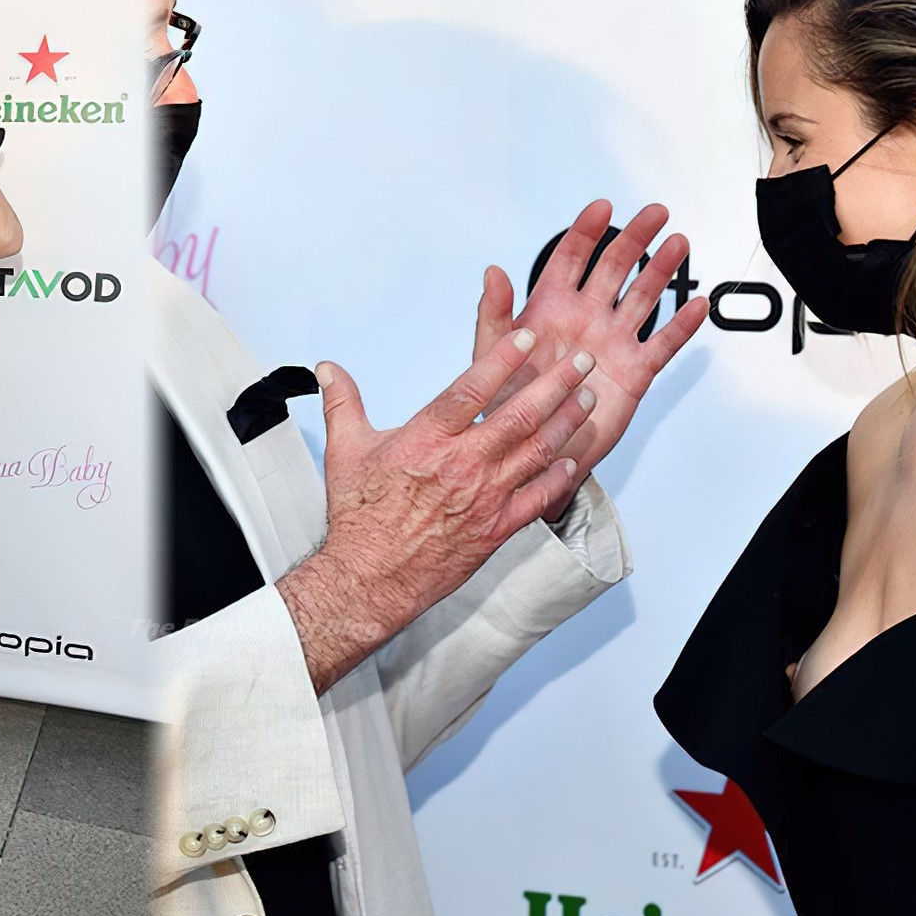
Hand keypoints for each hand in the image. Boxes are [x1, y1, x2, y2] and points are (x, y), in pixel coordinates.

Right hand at [278, 329, 599, 691]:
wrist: (370, 579)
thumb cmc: (359, 517)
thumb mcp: (345, 451)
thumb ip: (343, 403)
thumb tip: (328, 369)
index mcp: (427, 439)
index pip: (472, 388)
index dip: (502, 358)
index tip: (527, 337)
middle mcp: (461, 464)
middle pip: (519, 414)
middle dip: (556, 383)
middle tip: (583, 362)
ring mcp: (483, 497)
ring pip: (537, 451)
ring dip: (567, 422)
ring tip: (587, 399)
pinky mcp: (496, 529)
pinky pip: (538, 498)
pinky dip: (560, 478)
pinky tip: (574, 460)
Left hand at [474, 200, 708, 516]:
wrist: (532, 451)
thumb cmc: (509, 403)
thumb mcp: (491, 356)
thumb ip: (494, 313)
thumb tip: (493, 273)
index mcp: (550, 309)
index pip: (571, 258)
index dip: (586, 231)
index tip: (601, 209)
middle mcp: (586, 319)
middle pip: (615, 267)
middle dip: (634, 238)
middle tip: (654, 215)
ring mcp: (612, 342)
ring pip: (642, 297)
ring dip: (661, 270)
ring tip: (677, 245)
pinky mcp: (633, 371)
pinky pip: (662, 343)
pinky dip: (681, 326)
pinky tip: (696, 306)